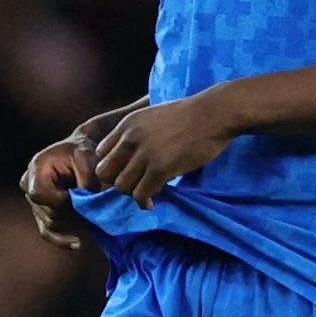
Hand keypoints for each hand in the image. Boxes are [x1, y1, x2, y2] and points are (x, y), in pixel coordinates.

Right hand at [19, 136, 98, 250]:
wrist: (80, 153)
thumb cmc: (83, 151)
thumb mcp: (87, 157)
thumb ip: (86, 179)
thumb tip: (86, 204)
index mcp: (36, 169)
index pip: (39, 194)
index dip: (61, 201)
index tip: (82, 199)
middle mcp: (29, 186)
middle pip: (48, 212)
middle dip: (73, 214)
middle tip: (95, 212)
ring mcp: (34, 202)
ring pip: (51, 224)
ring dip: (73, 224)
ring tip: (93, 221)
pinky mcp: (41, 213)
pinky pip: (47, 232)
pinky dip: (63, 240)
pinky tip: (78, 244)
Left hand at [92, 93, 235, 207]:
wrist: (213, 113)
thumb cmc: (191, 114)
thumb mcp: (154, 116)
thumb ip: (140, 133)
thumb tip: (135, 154)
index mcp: (127, 124)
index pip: (101, 153)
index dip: (112, 166)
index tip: (126, 173)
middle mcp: (130, 139)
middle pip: (105, 171)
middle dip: (116, 182)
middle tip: (133, 186)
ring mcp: (144, 154)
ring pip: (121, 186)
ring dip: (132, 193)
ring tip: (145, 194)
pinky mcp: (160, 169)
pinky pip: (141, 194)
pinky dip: (144, 202)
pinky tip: (152, 202)